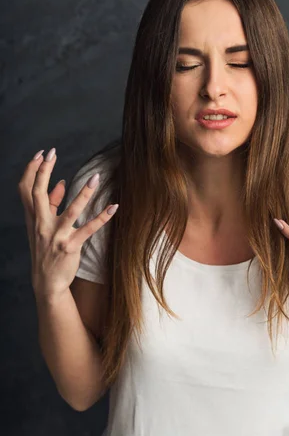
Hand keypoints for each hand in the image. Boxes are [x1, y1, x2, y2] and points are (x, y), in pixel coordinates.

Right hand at [18, 148, 117, 301]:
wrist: (47, 282)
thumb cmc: (46, 250)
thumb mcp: (43, 227)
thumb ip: (52, 204)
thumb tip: (62, 182)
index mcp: (34, 218)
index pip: (27, 190)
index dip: (32, 170)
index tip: (42, 154)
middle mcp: (41, 225)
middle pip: (38, 194)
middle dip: (43, 172)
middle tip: (52, 153)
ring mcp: (56, 236)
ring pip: (71, 210)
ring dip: (84, 193)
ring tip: (96, 177)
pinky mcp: (70, 246)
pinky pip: (89, 229)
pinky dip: (103, 217)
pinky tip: (114, 207)